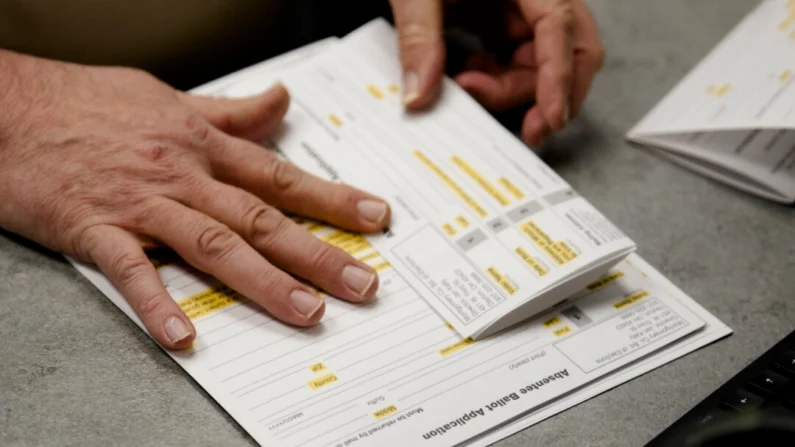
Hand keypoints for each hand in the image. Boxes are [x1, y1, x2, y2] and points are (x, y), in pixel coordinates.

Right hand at [0, 51, 390, 349]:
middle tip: (362, 284)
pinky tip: (186, 337)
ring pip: (212, 244)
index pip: (281, 176)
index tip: (376, 218)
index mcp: (202, 146)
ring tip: (305, 313)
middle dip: (317, 252)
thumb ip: (230, 111)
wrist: (8, 105)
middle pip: (261, 217)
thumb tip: (281, 100)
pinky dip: (158, 304)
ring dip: (263, 281)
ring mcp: (140, 203)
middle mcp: (182, 174)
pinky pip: (130, 272)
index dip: (333, 198)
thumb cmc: (87, 102)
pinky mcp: (94, 229)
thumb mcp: (170, 98)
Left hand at [389, 0, 604, 146]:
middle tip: (533, 132)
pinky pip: (519, 63)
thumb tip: (419, 95)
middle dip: (553, 94)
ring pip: (542, 64)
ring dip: (511, 89)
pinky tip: (470, 77)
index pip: (559, 24)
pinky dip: (499, 82)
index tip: (553, 115)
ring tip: (468, 88)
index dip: (561, 73)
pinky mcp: (506, 23)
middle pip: (571, 49)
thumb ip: (418, 39)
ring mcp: (523, 11)